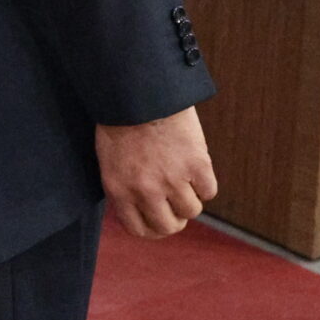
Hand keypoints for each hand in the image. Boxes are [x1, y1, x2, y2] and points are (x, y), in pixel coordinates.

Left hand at [95, 106, 217, 239]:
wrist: (140, 89)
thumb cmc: (121, 119)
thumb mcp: (110, 158)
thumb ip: (125, 187)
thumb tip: (142, 210)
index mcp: (119, 189)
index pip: (139, 230)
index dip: (153, 229)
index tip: (160, 221)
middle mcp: (145, 190)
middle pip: (169, 227)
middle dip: (175, 219)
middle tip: (177, 204)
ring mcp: (172, 179)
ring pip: (192, 210)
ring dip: (191, 198)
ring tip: (184, 178)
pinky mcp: (196, 165)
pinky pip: (209, 191)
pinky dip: (205, 182)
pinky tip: (195, 166)